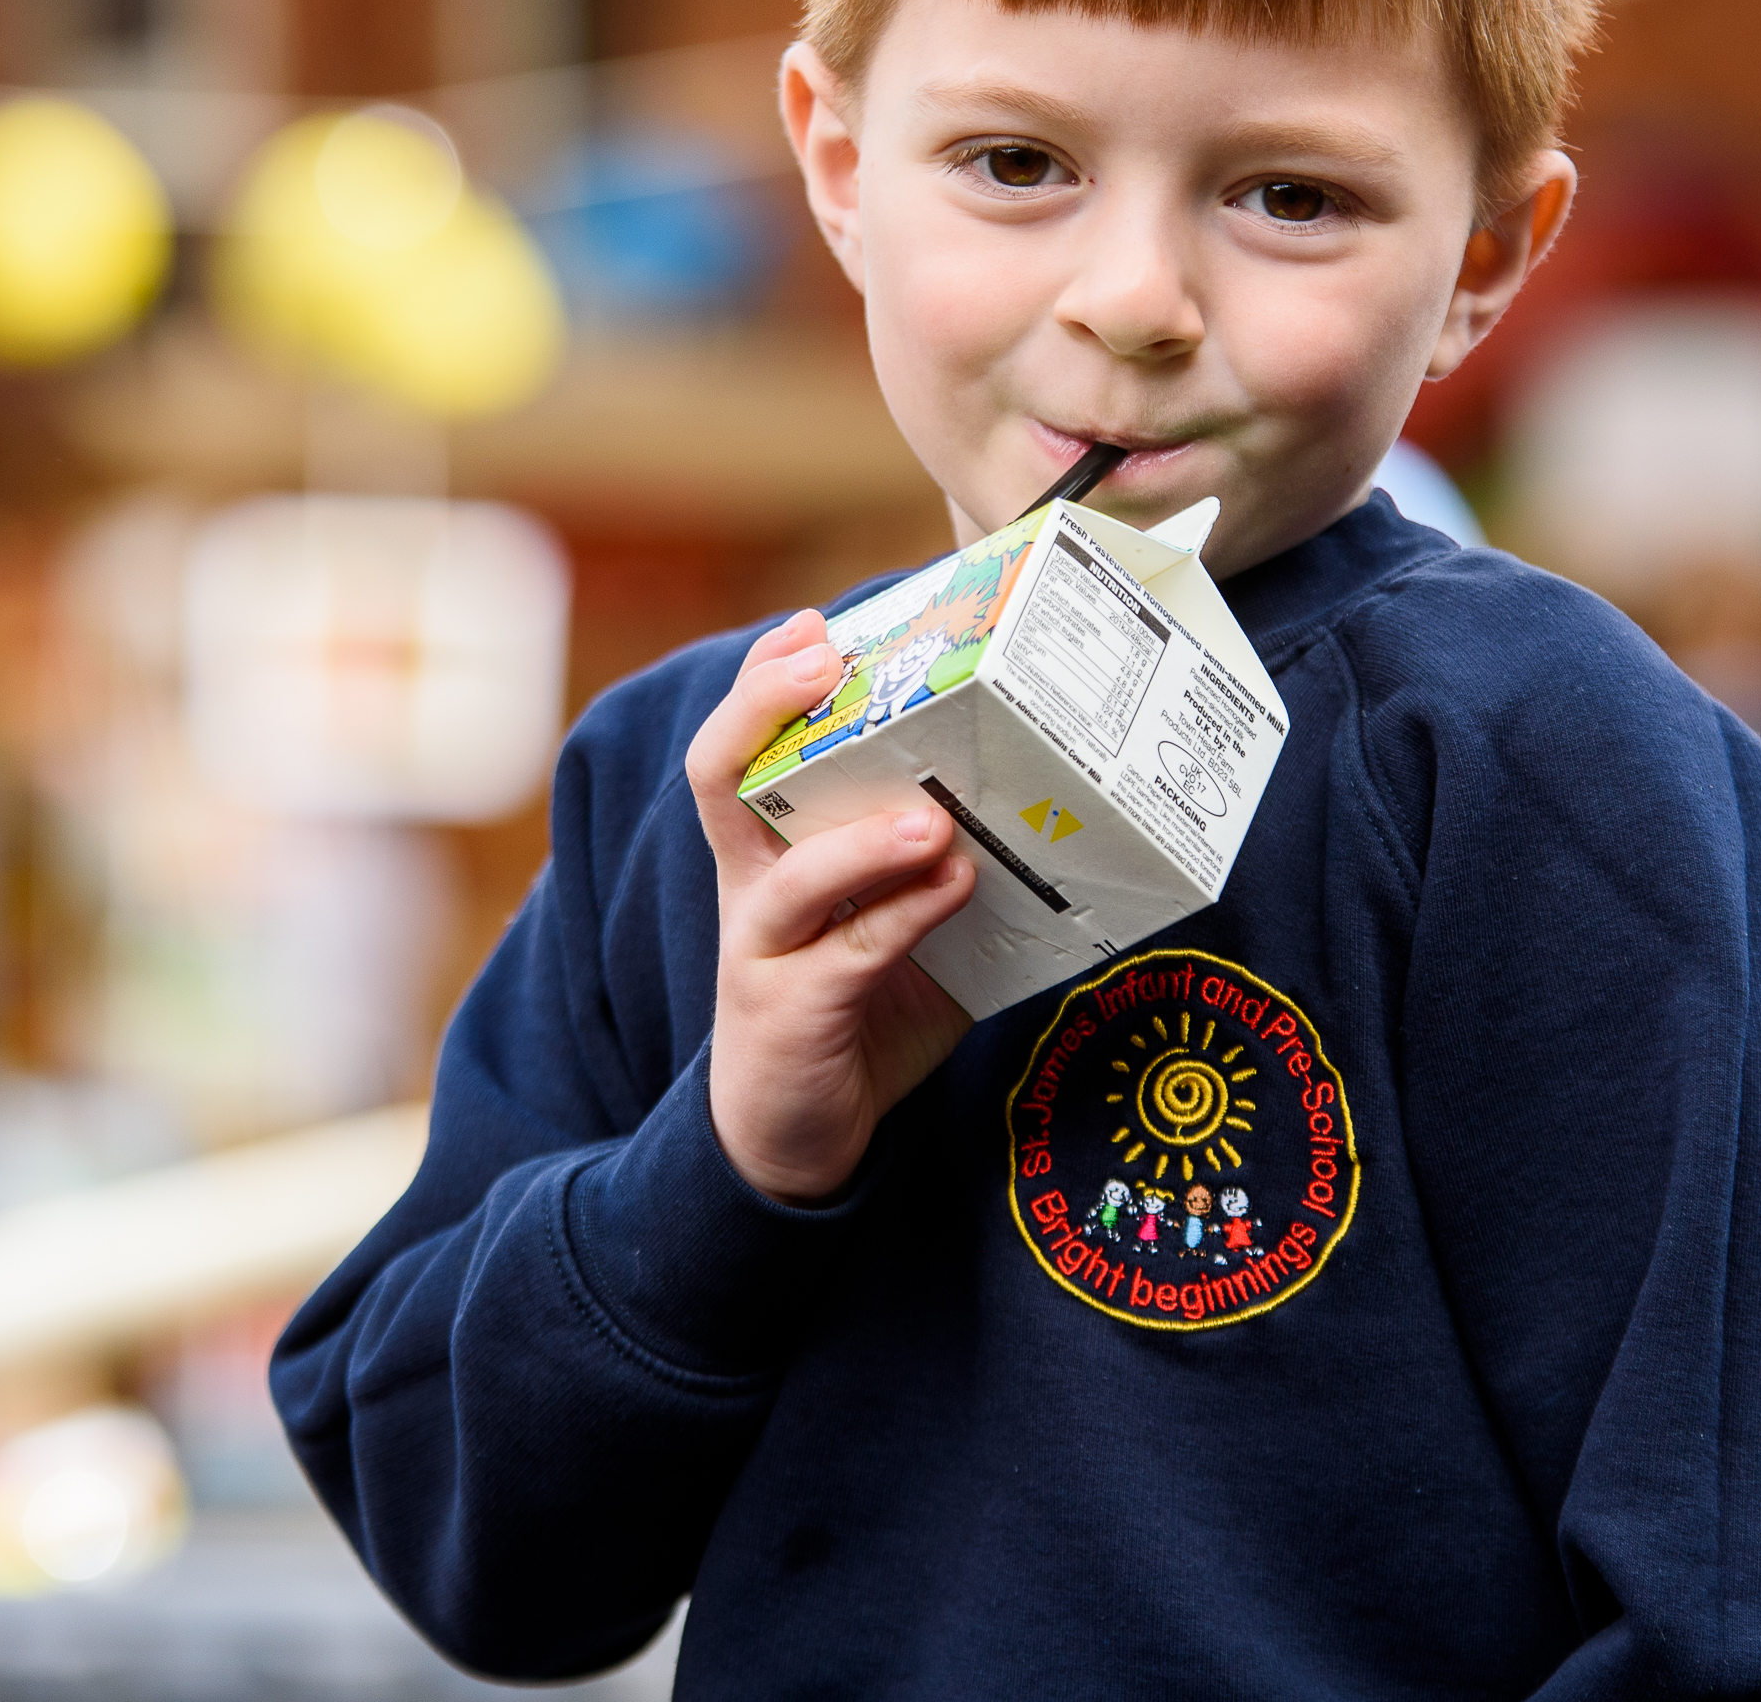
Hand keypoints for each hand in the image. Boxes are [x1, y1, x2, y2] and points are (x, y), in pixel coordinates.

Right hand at [687, 609, 978, 1202]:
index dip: (763, 684)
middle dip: (765, 708)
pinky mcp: (792, 1016)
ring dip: (863, 840)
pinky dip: (904, 918)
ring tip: (933, 817)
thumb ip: (937, 864)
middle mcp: (752, 891)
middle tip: (830, 663)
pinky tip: (954, 889)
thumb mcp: (891, 918)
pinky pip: (846, 958)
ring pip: (789, 880)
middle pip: (721, 779)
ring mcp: (763, 954)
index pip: (740, 748)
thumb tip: (1039, 798)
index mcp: (768, 853)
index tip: (811, 627)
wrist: (797, 1134)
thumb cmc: (853, 1009)